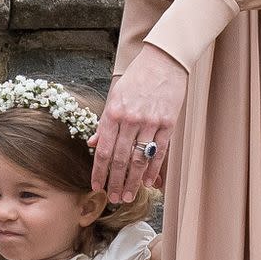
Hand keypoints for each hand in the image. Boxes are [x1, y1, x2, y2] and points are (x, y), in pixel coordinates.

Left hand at [89, 45, 187, 201]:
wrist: (163, 61)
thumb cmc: (136, 79)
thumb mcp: (114, 97)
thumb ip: (104, 123)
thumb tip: (93, 144)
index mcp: (113, 114)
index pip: (104, 150)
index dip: (99, 171)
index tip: (96, 186)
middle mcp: (130, 120)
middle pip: (121, 159)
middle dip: (116, 182)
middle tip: (114, 198)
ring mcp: (150, 122)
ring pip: (139, 159)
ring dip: (133, 181)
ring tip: (129, 196)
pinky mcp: (168, 123)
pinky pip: (159, 152)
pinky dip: (153, 169)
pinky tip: (149, 182)